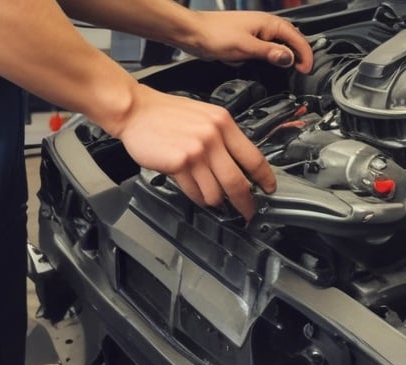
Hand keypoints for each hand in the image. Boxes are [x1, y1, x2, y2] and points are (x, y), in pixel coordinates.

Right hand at [117, 84, 274, 219]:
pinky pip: (196, 192)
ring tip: (211, 197)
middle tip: (248, 212)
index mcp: (223, 123)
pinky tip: (195, 191)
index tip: (269, 189)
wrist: (136, 110)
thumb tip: (240, 165)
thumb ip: (223, 137)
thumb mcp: (205, 116)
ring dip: (215, 201)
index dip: (265, 178)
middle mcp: (213, 137)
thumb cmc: (167, 114)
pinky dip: (198, 197)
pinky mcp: (179, 163)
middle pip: (238, 182)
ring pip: (216, 192)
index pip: (254, 157)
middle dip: (246, 203)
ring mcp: (197, 151)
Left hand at [179, 10, 312, 72]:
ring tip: (291, 69)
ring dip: (286, 55)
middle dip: (299, 54)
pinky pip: (267, 47)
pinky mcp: (248, 39)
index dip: (305, 54)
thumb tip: (289, 58)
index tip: (307, 69)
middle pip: (291, 39)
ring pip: (279, 43)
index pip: (297, 38)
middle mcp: (264, 25)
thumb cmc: (214, 35)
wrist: (192, 32)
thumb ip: (269, 53)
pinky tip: (271, 64)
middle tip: (302, 71)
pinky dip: (273, 56)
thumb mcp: (245, 47)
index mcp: (268, 23)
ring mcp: (256, 31)